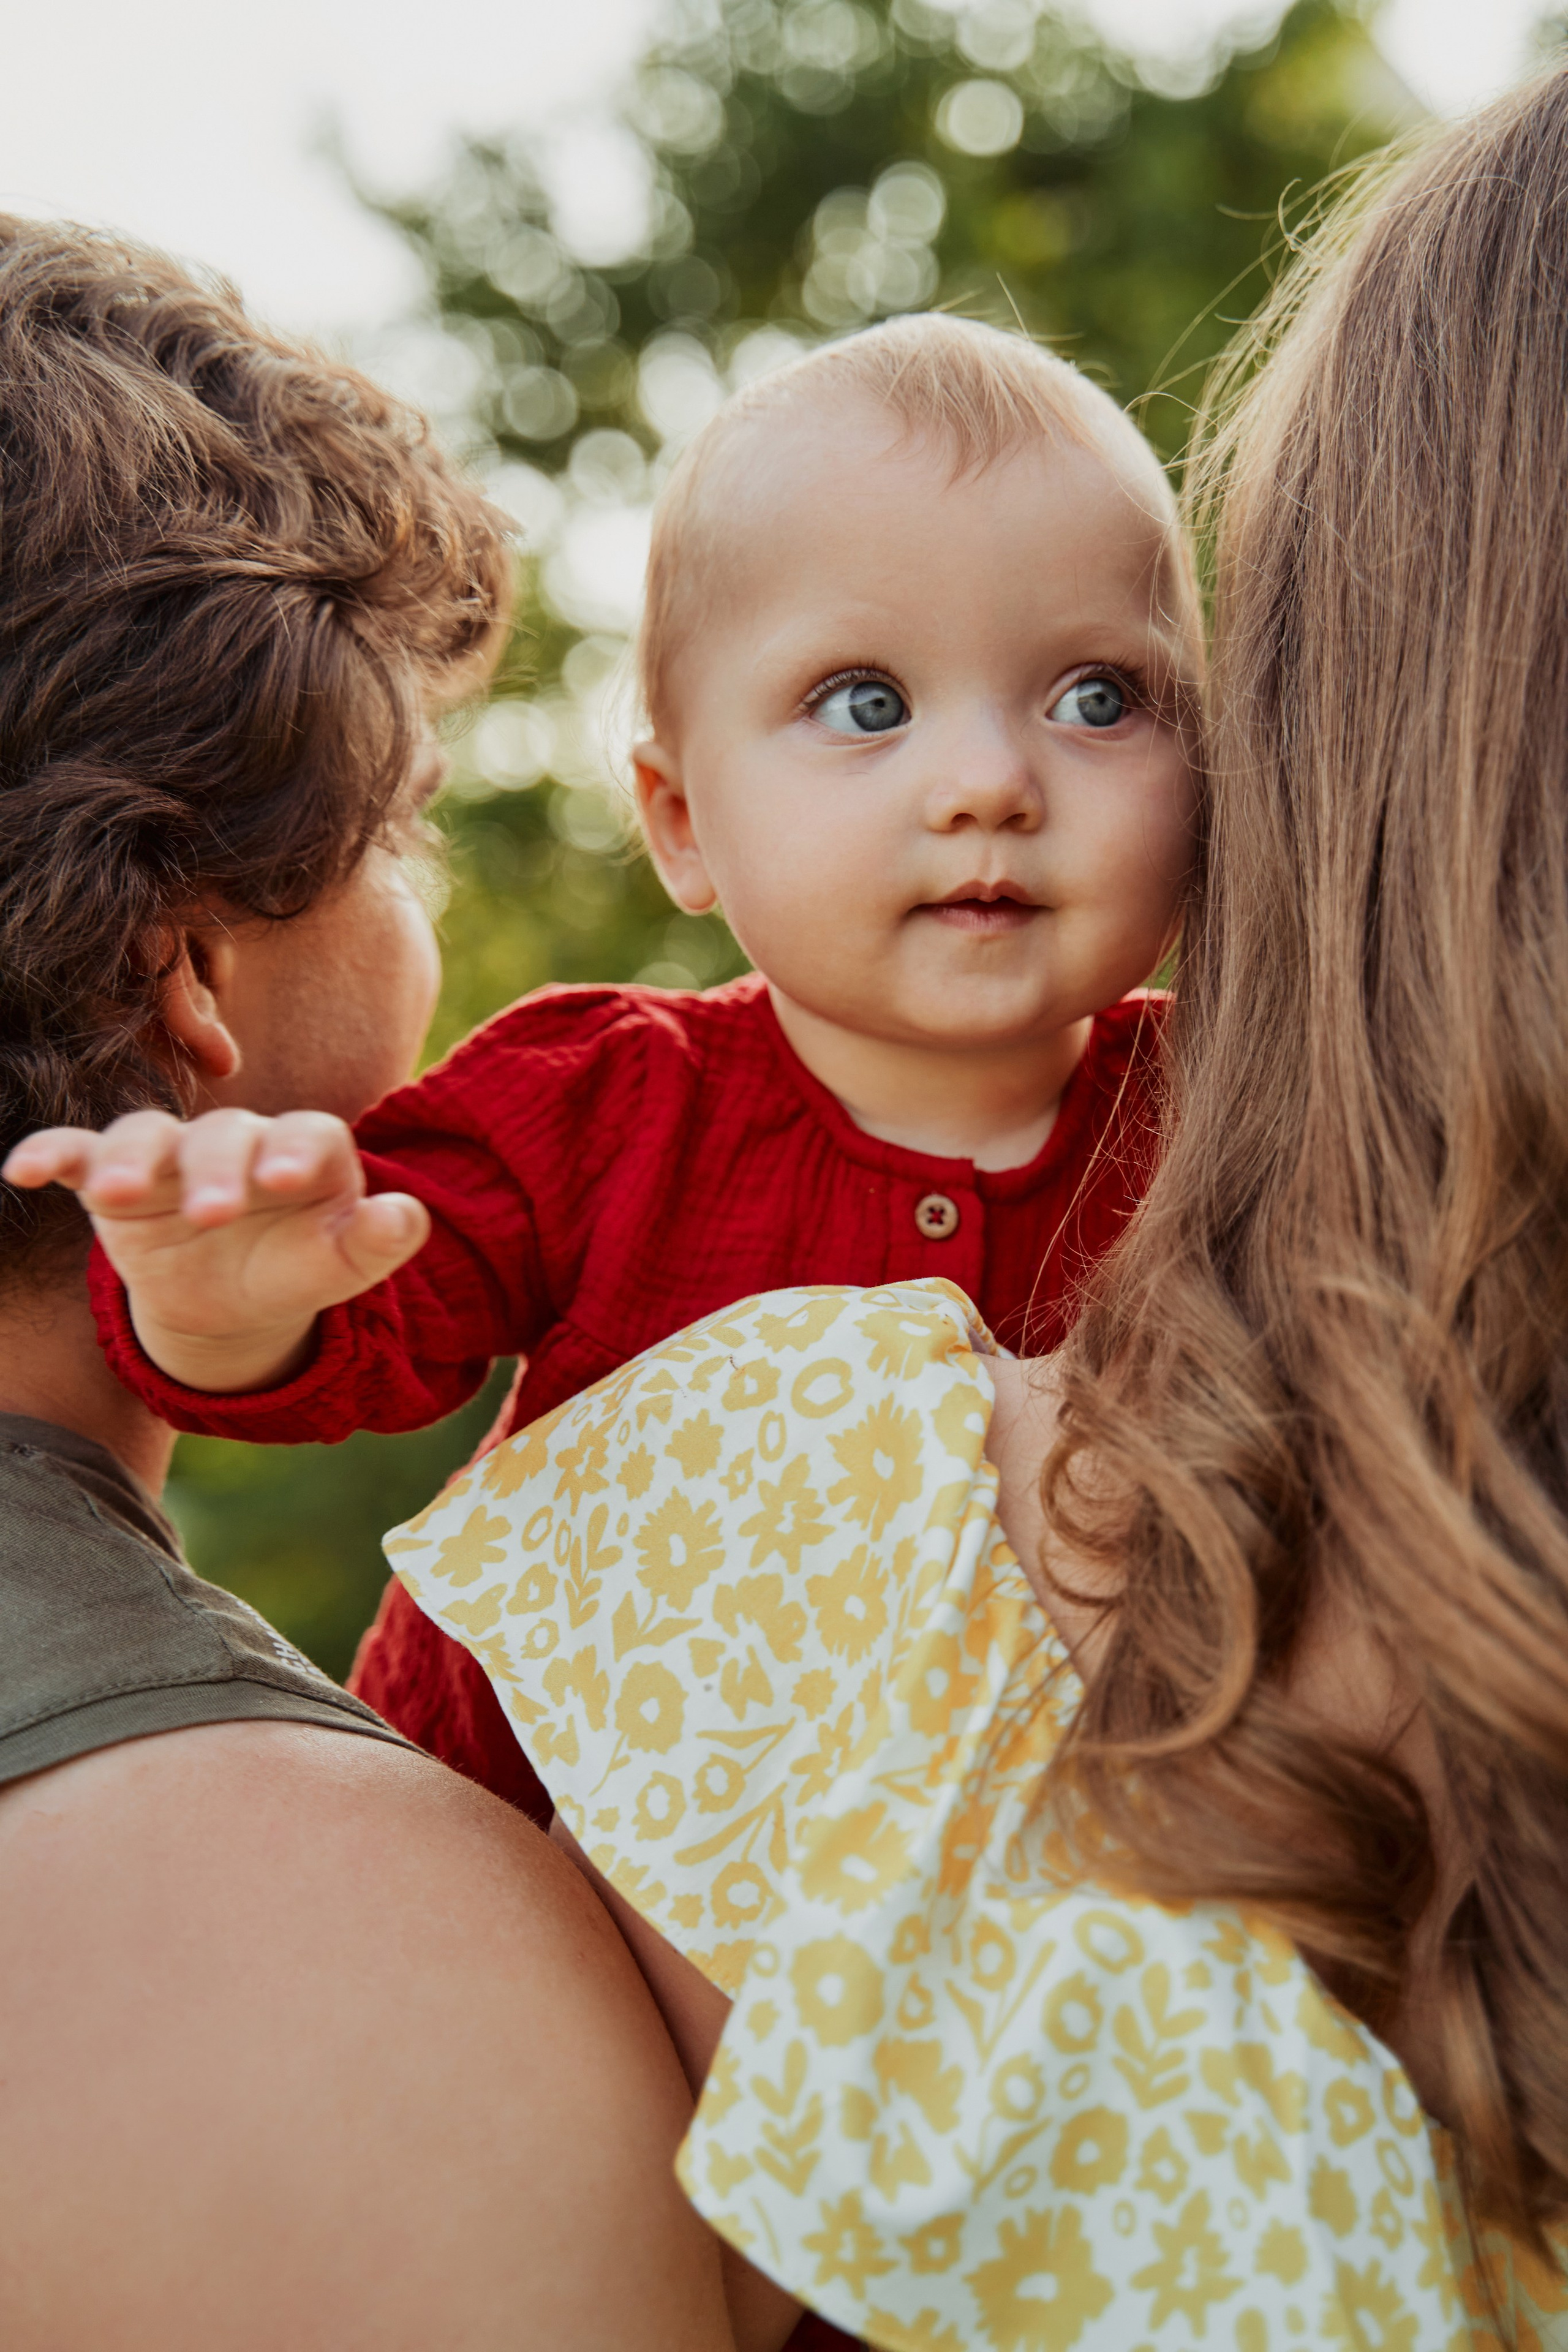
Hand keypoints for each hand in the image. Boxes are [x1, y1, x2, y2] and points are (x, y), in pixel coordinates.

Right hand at [3, 1109, 429, 1392]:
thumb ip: (377, 1242)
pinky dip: (48, 1153)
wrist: (231, 1301)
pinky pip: (76, 1152)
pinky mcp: (111, 1175)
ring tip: (116, 1196)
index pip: (306, 1134)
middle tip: (210, 1213)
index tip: (283, 1183)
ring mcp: (169, 1152)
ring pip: (145, 1135)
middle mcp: (235, 1138)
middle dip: (214, 1170)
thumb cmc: (294, 1271)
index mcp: (303, 1150)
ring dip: (129, 1160)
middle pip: (223, 1135)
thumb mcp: (341, 1267)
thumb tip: (409, 1216)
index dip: (294, 1150)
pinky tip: (20, 1170)